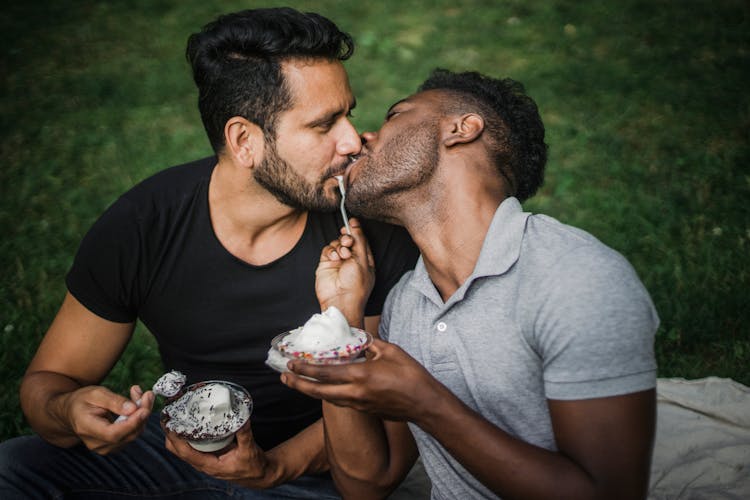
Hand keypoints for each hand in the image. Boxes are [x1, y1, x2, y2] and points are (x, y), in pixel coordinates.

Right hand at [61, 384, 153, 454]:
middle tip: (148, 395)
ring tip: (142, 395)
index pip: (113, 434)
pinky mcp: (114, 445)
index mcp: (86, 429)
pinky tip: (138, 405)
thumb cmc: (83, 401)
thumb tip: (133, 409)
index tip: (144, 409)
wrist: (73, 412)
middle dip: (142, 415)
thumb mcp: (96, 394)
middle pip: (127, 435)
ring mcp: (105, 447)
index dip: (131, 423)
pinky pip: (132, 434)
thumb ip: (114, 401)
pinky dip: (139, 420)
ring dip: (143, 415)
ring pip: (133, 434)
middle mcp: (96, 443)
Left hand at [163, 420, 281, 488]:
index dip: (175, 439)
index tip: (168, 424)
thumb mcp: (250, 450)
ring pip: (182, 448)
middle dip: (170, 434)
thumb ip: (245, 434)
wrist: (258, 474)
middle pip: (178, 450)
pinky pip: (191, 445)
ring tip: (175, 415)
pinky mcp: (208, 455)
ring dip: (176, 433)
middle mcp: (203, 463)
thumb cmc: (252, 465)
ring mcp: (204, 459)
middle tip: (168, 415)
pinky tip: (188, 422)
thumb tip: (242, 418)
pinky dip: (186, 434)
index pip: (185, 453)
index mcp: (210, 465)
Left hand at [282, 339, 440, 422]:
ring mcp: (359, 404)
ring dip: (310, 391)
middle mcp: (355, 393)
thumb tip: (357, 337)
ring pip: (327, 399)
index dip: (306, 368)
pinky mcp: (365, 410)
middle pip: (318, 391)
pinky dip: (328, 394)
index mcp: (360, 376)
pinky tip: (324, 389)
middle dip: (298, 384)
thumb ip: (370, 343)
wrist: (425, 403)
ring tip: (297, 383)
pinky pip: (340, 402)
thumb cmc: (411, 375)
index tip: (292, 362)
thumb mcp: (390, 351)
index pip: (326, 372)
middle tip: (284, 376)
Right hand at [315, 218, 374, 323]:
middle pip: (348, 240)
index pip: (361, 240)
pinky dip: (331, 251)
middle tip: (348, 240)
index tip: (352, 221)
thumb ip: (359, 240)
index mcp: (364, 259)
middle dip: (347, 237)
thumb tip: (355, 224)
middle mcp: (351, 260)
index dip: (357, 230)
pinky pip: (327, 250)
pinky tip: (335, 258)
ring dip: (339, 245)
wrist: (340, 301)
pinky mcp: (326, 264)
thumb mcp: (362, 260)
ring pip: (337, 243)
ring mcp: (338, 262)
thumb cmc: (356, 285)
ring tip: (343, 254)